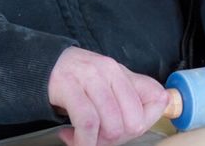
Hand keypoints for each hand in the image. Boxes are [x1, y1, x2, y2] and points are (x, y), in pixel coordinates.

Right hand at [47, 47, 168, 145]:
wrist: (41, 65)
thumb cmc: (78, 79)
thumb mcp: (109, 82)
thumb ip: (133, 94)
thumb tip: (163, 102)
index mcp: (123, 72)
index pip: (156, 99)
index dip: (145, 123)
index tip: (128, 130)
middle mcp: (109, 72)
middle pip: (134, 120)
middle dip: (119, 138)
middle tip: (101, 139)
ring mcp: (89, 78)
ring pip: (112, 124)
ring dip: (99, 142)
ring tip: (86, 141)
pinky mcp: (68, 87)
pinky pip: (87, 123)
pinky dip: (84, 141)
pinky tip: (76, 141)